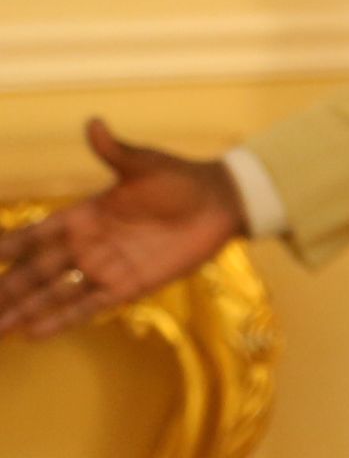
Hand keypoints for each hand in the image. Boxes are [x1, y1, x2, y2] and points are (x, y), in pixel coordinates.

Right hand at [0, 120, 247, 339]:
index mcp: (84, 215)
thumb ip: (115, 152)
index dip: (10, 245)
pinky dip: (62, 320)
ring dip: (25, 310)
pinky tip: (34, 333)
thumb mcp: (144, 164)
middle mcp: (87, 245)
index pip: (36, 233)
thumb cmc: (179, 180)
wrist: (219, 204)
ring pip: (55, 293)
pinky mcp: (129, 287)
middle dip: (8, 287)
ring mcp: (106, 268)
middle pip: (37, 270)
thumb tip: (94, 123)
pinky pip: (89, 306)